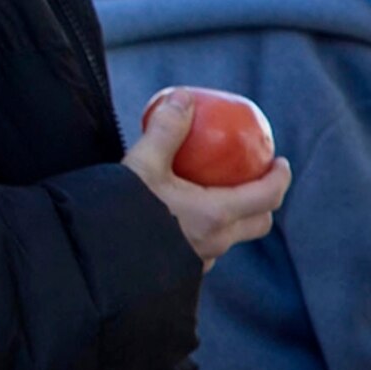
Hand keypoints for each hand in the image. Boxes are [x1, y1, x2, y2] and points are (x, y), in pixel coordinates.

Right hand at [126, 94, 292, 268]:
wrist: (90, 259)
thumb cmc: (117, 212)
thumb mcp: (141, 164)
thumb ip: (166, 130)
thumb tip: (184, 98)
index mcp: (215, 217)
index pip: (268, 197)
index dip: (280, 178)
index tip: (280, 162)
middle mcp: (214, 243)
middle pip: (258, 222)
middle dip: (265, 199)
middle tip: (257, 176)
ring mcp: (199, 261)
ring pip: (232, 237)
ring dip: (236, 215)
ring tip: (219, 191)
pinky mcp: (181, 271)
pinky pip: (207, 247)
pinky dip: (210, 228)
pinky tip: (187, 213)